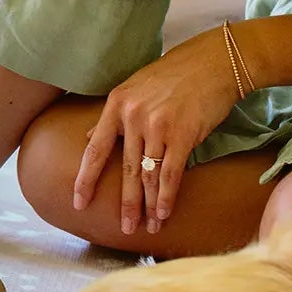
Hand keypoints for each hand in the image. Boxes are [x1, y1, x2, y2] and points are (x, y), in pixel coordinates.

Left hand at [72, 28, 238, 235]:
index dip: (85, 179)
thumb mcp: (134, 89)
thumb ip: (113, 116)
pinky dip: (168, 196)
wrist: (213, 62)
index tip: (78, 202)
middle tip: (124, 228)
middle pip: (124, 169)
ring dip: (149, 205)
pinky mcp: (183, 134)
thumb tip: (90, 136)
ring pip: (148, 175)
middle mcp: (132, 117)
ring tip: (148, 227)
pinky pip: (172, 173)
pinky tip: (165, 213)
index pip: (95, 150)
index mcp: (116, 106)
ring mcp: (157, 126)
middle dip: (124, 203)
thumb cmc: (174, 76)